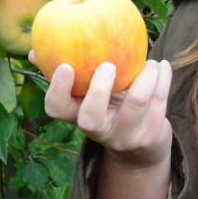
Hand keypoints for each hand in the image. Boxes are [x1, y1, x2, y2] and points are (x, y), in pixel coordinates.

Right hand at [28, 51, 172, 166]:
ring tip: (149, 62)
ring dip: (145, 74)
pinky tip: (162, 66)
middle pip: (90, 118)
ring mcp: (124, 135)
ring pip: (136, 103)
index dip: (58, 89)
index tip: (66, 65)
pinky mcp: (150, 135)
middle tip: (108, 65)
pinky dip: (162, 78)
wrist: (141, 148)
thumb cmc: (108, 108)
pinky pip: (159, 101)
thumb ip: (66, 74)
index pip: (56, 109)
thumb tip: (34, 50)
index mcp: (77, 116)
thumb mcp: (86, 96)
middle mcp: (98, 131)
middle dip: (99, 89)